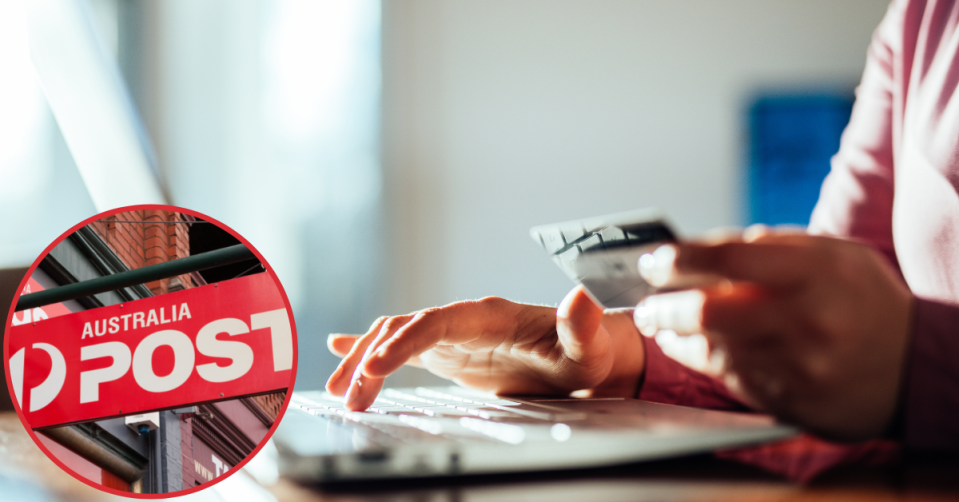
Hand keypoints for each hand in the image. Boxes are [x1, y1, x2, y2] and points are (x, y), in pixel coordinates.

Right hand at [325, 285, 644, 410]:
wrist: (581, 353)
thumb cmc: (585, 352)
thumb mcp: (587, 347)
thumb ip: (581, 326)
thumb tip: (580, 297)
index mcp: (489, 315)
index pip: (435, 321)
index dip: (403, 341)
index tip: (374, 367)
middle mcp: (464, 319)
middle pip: (405, 328)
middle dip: (371, 358)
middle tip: (346, 394)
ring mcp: (453, 333)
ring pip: (396, 336)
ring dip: (365, 360)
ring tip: (339, 392)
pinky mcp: (450, 350)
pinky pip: (403, 344)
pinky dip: (370, 347)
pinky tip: (340, 349)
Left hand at [634, 230, 913, 440]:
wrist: (912, 370)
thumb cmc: (862, 301)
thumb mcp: (832, 256)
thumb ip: (771, 247)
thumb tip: (702, 248)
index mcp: (818, 272)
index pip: (731, 258)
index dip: (681, 257)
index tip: (653, 259)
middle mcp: (806, 320)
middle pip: (710, 311)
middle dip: (663, 305)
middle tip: (645, 300)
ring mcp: (797, 365)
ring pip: (711, 348)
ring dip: (672, 334)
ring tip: (656, 320)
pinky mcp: (788, 399)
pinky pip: (726, 377)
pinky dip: (697, 358)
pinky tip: (683, 345)